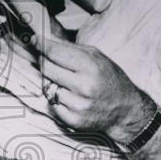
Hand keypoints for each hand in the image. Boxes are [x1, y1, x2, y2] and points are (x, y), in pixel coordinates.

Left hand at [36, 35, 155, 143]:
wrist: (125, 110)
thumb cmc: (111, 80)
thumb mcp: (97, 57)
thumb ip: (71, 48)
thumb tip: (47, 39)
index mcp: (91, 66)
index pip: (55, 53)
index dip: (42, 45)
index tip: (34, 40)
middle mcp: (84, 86)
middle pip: (47, 69)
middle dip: (44, 62)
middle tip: (47, 59)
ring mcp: (77, 105)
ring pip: (48, 87)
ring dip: (53, 82)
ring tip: (67, 83)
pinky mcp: (73, 120)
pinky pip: (52, 104)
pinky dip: (57, 100)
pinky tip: (70, 98)